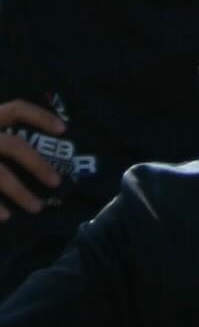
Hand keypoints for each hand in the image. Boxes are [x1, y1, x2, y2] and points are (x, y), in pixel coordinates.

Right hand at [0, 102, 64, 221]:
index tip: (64, 128)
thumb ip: (0, 128)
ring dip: (21, 193)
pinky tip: (5, 217)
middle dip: (38, 164)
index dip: (41, 116)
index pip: (16, 109)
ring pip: (0, 175)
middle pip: (13, 146)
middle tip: (57, 181)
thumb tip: (31, 145)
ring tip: (37, 208)